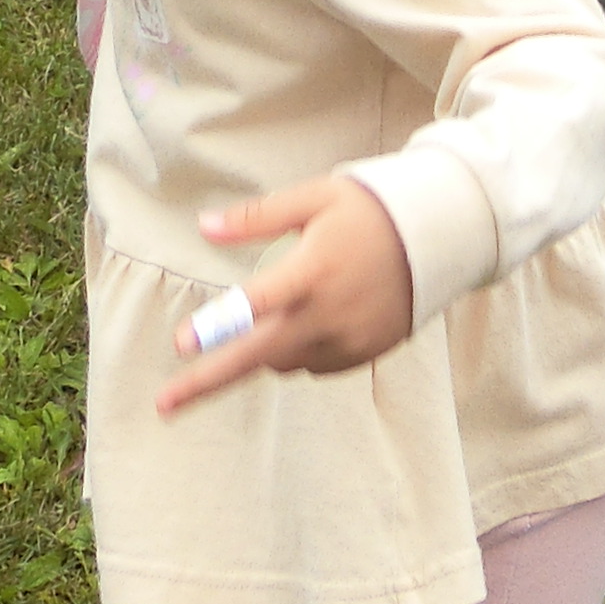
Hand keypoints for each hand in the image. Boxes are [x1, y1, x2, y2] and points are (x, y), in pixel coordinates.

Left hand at [156, 174, 415, 411]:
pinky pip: (315, 364)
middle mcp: (329, 313)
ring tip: (273, 314)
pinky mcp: (364, 353)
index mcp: (313, 270)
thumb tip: (203, 226)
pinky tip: (310, 318)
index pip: (256, 305)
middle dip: (207, 382)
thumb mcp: (315, 198)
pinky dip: (299, 349)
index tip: (180, 345)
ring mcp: (349, 339)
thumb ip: (257, 217)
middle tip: (163, 405)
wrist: (441, 237)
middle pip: (257, 356)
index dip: (217, 326)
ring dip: (263, 349)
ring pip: (284, 361)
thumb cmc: (370, 208)